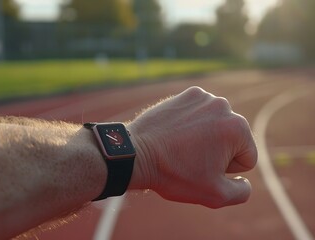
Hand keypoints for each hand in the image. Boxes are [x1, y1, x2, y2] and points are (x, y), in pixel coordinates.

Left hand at [128, 87, 256, 207]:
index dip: (226, 170)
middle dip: (217, 152)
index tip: (202, 168)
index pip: (247, 158)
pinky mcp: (186, 94)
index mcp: (237, 128)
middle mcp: (224, 106)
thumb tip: (244, 180)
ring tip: (182, 146)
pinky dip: (192, 123)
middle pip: (232, 140)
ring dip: (205, 137)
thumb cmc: (174, 174)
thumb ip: (241, 191)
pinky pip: (199, 114)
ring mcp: (203, 97)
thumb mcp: (215, 195)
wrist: (137, 153)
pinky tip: (176, 132)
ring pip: (216, 126)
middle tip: (191, 158)